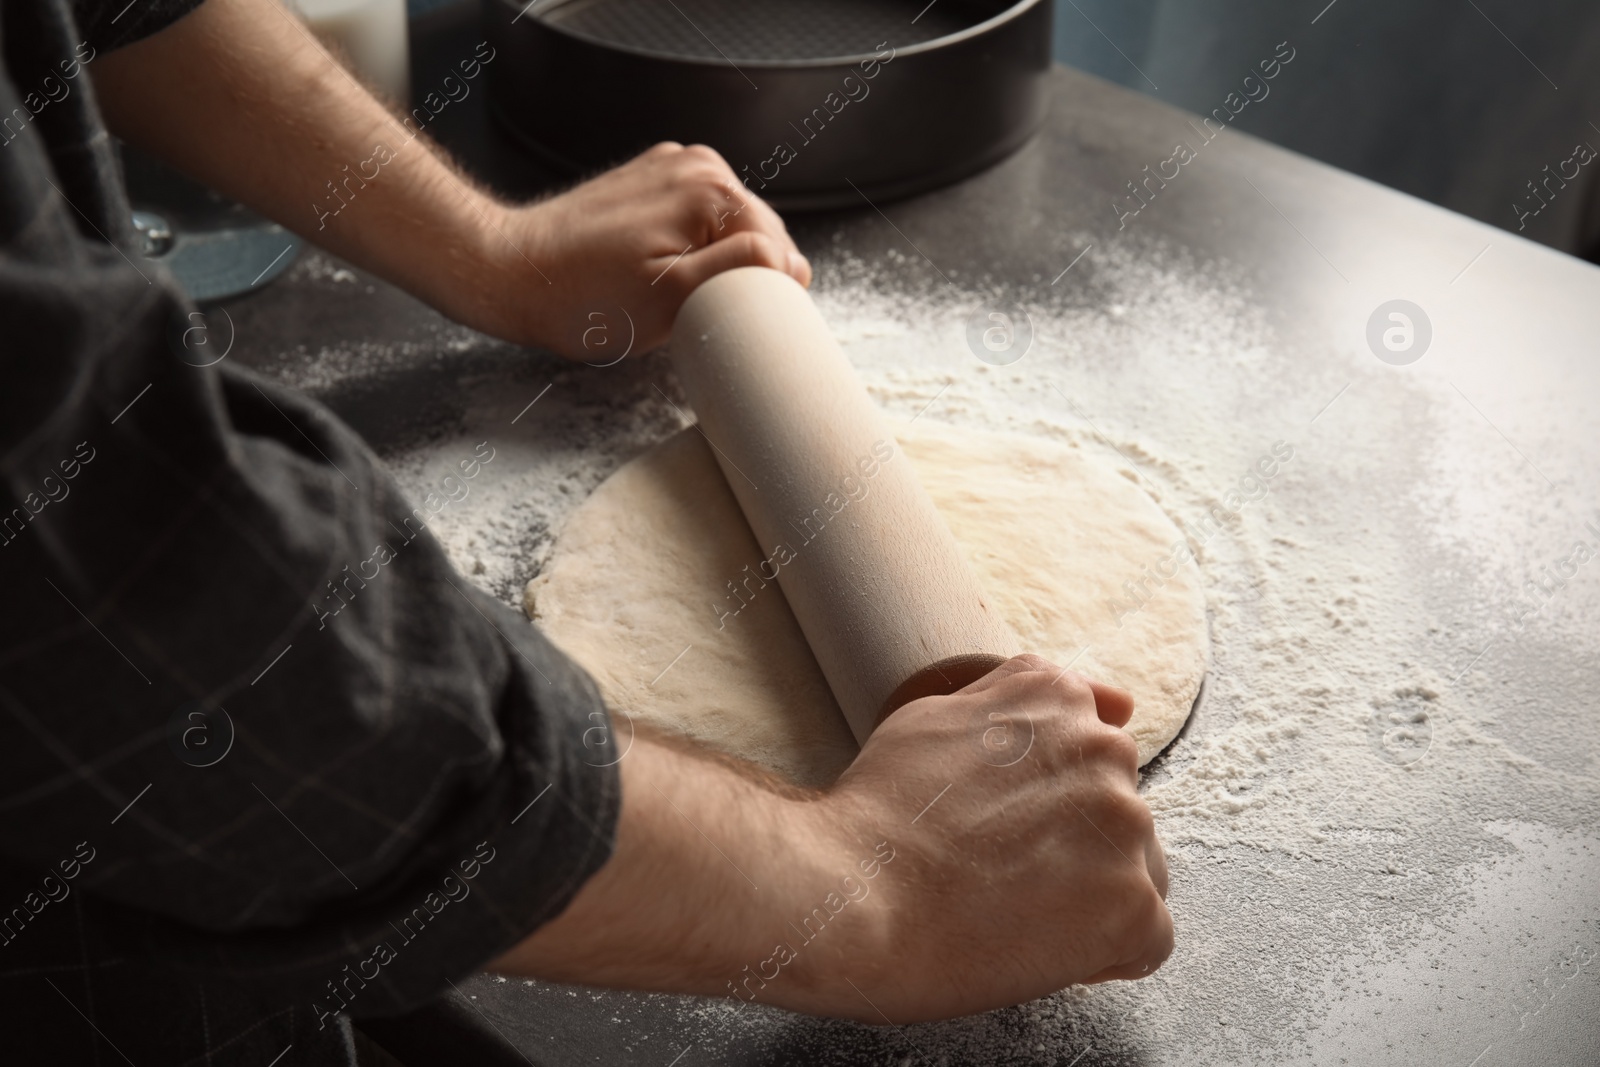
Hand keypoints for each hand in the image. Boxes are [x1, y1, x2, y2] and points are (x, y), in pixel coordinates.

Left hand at [481, 143, 812, 359]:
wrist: (511, 272)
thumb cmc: (583, 298)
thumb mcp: (673, 298)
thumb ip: (740, 272)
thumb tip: (792, 262)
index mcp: (710, 188)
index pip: (778, 247)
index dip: (766, 294)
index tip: (734, 323)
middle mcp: (697, 164)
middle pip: (757, 232)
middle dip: (742, 275)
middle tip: (701, 314)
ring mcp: (671, 167)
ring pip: (728, 227)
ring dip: (716, 262)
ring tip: (676, 293)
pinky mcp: (650, 180)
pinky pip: (697, 218)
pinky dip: (692, 247)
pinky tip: (661, 270)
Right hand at [784, 654, 1172, 1022]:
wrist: (852, 895)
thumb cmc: (877, 814)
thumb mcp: (935, 715)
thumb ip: (1019, 701)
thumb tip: (1117, 703)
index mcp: (1057, 700)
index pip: (1091, 753)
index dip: (1048, 803)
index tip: (1010, 830)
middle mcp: (1104, 751)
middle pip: (1115, 814)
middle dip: (1071, 848)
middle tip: (997, 876)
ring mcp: (1126, 827)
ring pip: (1137, 872)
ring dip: (1090, 898)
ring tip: (1012, 913)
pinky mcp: (1131, 906)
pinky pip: (1147, 939)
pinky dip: (1103, 954)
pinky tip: (1039, 949)